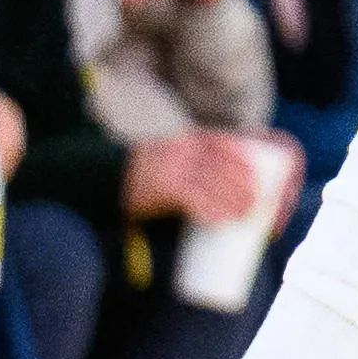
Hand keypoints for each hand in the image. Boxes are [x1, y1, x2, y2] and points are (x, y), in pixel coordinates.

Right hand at [124, 128, 289, 226]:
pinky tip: (222, 221)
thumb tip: (228, 187)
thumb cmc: (141, 174)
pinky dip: (209, 210)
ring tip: (245, 214)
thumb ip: (193, 162)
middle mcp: (180, 146)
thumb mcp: (169, 158)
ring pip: (211, 182)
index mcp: (186, 137)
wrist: (100, 179)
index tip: (257, 177)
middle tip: (257, 203)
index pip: (224, 142)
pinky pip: (191, 198)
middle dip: (243, 184)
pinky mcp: (161, 185)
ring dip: (232, 199)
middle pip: (222, 164)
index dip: (243, 160)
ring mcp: (170, 164)